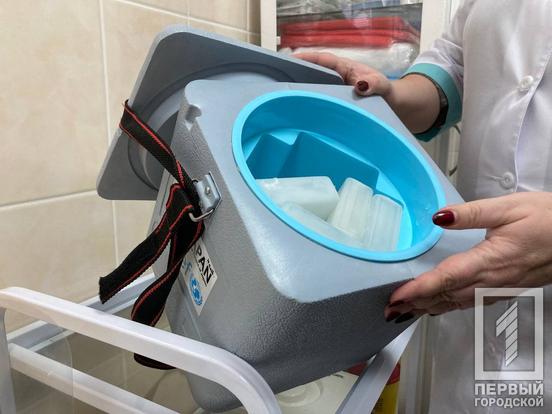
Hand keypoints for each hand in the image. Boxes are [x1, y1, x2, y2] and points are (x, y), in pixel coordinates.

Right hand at [294, 51, 440, 132]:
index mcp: (345, 68)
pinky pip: (319, 100)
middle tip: (277, 79)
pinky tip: (296, 111)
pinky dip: (308, 103)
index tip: (290, 59)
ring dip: (300, 89)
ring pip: (314, 86)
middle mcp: (337, 77)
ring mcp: (334, 90)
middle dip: (296, 73)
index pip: (323, 59)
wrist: (394, 108)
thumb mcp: (383, 88)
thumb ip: (375, 85)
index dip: (306, 58)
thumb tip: (361, 86)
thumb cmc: (387, 94)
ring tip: (281, 95)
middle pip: (313, 72)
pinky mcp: (334, 102)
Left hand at [384, 192, 551, 321]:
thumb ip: (470, 213)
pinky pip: (472, 303)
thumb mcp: (509, 208)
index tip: (396, 297)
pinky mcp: (507, 289)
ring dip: (430, 308)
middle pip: (447, 296)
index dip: (418, 289)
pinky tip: (439, 307)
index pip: (445, 278)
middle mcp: (492, 281)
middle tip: (389, 310)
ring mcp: (500, 288)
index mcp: (489, 260)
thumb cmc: (548, 219)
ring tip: (405, 312)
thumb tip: (438, 217)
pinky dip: (450, 307)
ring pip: (458, 303)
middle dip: (416, 304)